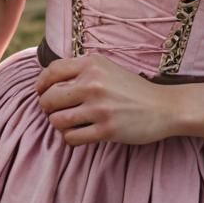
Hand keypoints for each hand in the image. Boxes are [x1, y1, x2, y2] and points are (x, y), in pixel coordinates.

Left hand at [34, 53, 174, 146]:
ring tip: (69, 124)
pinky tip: (79, 134)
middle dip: (47, 108)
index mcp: (92, 64)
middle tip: (56, 111)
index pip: (51, 71)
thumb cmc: (131, 88)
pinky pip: (71, 137)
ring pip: (56, 120)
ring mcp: (99, 108)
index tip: (42, 93)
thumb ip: (80, 70)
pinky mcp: (106, 130)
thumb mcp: (107, 68)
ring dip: (58, 124)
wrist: (163, 107)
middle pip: (48, 98)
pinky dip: (70, 138)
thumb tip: (46, 82)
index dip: (41, 85)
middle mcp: (93, 83)